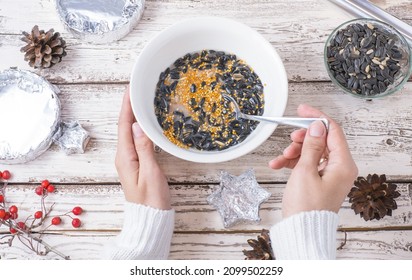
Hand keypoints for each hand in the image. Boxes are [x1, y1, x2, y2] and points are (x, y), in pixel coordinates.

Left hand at [115, 88, 170, 209]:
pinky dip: (140, 128)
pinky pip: (136, 140)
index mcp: (125, 157)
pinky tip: (146, 123)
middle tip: (136, 89)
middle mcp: (124, 156)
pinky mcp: (137, 163)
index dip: (126, 106)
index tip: (129, 89)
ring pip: (130, 132)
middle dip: (129, 106)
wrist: (150, 218)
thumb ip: (144, 149)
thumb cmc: (151, 199)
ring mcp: (130, 159)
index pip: (123, 125)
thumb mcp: (150, 173)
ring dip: (134, 115)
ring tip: (141, 101)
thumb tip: (137, 125)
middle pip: (124, 126)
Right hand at [269, 104, 357, 217]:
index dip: (316, 117)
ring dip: (294, 151)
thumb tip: (317, 125)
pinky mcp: (319, 180)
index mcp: (343, 164)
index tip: (302, 109)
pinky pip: (307, 163)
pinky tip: (277, 165)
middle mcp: (340, 167)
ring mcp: (330, 174)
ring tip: (280, 159)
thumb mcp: (305, 171)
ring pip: (311, 151)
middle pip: (321, 140)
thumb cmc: (306, 206)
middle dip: (302, 138)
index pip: (332, 130)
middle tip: (289, 140)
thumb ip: (311, 145)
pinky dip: (292, 162)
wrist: (302, 230)